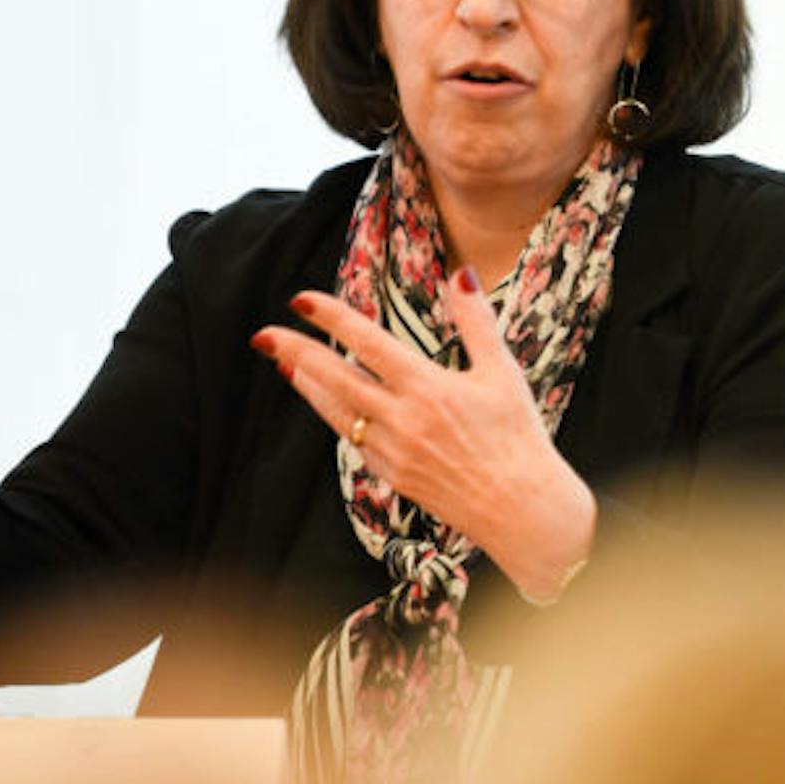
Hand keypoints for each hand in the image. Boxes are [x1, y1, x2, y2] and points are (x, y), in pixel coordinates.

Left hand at [252, 268, 596, 602]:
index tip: (301, 300)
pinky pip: (353, 439)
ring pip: (336, 411)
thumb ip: (477, 322)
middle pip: (335, 378)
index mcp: (428, 388)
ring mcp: (393, 450)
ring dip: (307, 385)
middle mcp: (403, 419)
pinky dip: (334, 415)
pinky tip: (327, 402)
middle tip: (264, 334)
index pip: (367, 342)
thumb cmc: (518, 437)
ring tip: (284, 363)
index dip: (331, 318)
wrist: (520, 508)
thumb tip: (462, 275)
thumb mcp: (503, 372)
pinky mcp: (392, 474)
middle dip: (296, 352)